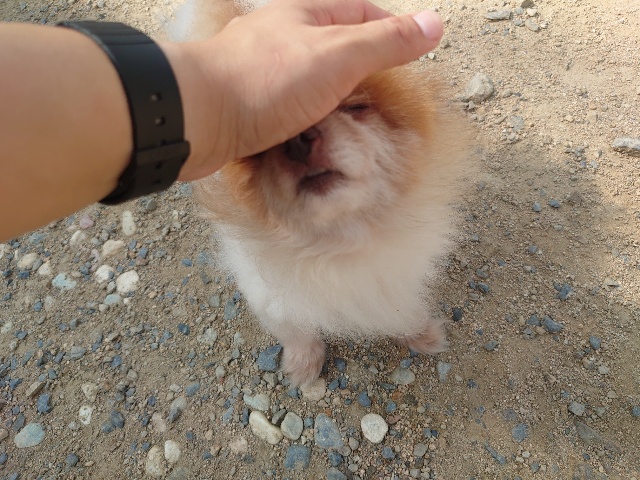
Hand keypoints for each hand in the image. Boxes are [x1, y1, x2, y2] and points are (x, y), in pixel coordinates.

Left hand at [171, 0, 442, 179]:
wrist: (199, 117)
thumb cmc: (266, 80)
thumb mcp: (338, 56)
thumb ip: (386, 43)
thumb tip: (435, 25)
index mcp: (305, 14)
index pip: (362, 13)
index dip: (392, 32)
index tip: (411, 59)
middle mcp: (283, 37)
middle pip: (336, 51)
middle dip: (361, 76)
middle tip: (382, 104)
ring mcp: (262, 71)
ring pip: (311, 86)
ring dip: (332, 107)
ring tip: (350, 129)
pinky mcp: (248, 104)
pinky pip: (288, 111)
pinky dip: (305, 125)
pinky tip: (312, 140)